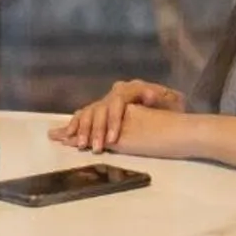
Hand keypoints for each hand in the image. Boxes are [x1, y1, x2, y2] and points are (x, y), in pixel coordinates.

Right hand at [48, 78, 183, 153]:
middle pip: (100, 108)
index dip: (113, 121)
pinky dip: (74, 126)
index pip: (117, 103)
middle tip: (95, 147)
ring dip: (82, 129)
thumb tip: (151, 94)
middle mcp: (116, 92)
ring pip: (89, 112)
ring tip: (79, 144)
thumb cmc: (173, 107)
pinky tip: (63, 135)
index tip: (113, 139)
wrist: (172, 107)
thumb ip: (162, 98)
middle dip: (96, 130)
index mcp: (132, 88)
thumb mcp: (173, 101)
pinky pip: (83, 116)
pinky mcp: (102, 111)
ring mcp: (108, 101)